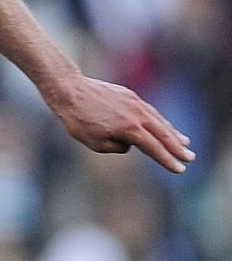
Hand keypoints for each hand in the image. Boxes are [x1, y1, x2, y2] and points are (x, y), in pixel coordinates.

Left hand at [47, 75, 193, 173]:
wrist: (71, 91)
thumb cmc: (79, 121)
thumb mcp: (96, 143)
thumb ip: (118, 147)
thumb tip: (131, 144)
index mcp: (130, 129)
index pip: (154, 148)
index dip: (167, 160)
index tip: (180, 169)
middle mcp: (138, 115)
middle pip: (163, 134)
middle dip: (177, 148)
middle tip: (190, 158)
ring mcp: (136, 103)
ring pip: (159, 121)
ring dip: (172, 133)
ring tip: (184, 142)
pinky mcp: (130, 96)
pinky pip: (150, 112)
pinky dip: (159, 121)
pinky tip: (163, 126)